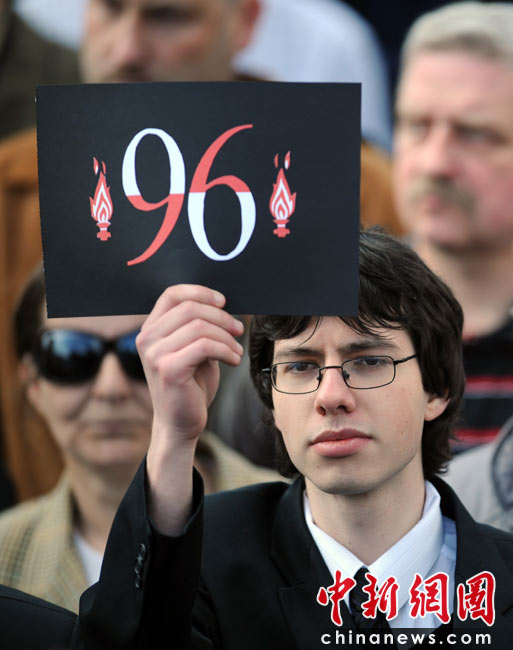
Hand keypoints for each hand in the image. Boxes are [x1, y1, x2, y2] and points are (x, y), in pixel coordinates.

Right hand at [137, 284, 243, 445]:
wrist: (181, 423)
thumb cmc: (190, 385)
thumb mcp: (192, 349)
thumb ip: (198, 327)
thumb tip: (222, 305)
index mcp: (150, 329)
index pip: (171, 294)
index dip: (200, 292)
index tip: (223, 301)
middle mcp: (147, 339)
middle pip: (190, 308)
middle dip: (221, 317)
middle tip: (239, 329)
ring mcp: (155, 354)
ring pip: (200, 327)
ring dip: (227, 337)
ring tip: (237, 351)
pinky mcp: (169, 369)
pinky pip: (205, 346)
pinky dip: (226, 350)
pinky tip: (233, 360)